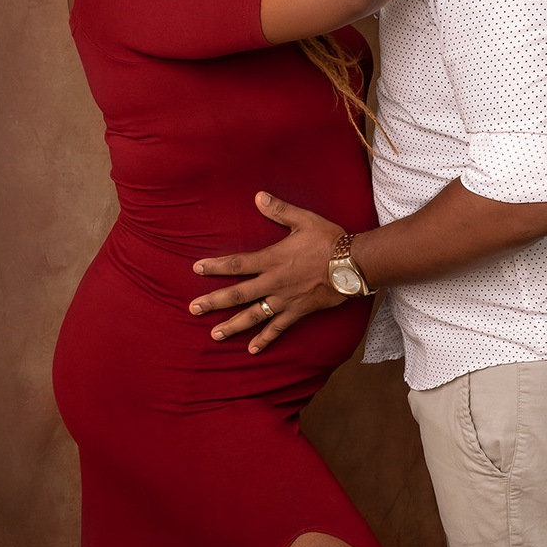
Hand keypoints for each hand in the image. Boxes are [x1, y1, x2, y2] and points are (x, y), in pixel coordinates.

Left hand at [189, 192, 347, 352]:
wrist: (353, 264)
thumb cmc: (329, 240)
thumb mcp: (304, 220)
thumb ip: (279, 210)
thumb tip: (258, 196)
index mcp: (272, 259)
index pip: (236, 264)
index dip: (215, 267)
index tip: (196, 269)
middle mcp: (274, 283)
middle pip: (237, 294)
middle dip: (214, 302)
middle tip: (193, 309)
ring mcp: (284, 300)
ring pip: (253, 316)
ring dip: (232, 325)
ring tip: (214, 334)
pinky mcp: (298, 312)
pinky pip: (278, 329)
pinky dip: (265, 339)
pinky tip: (252, 350)